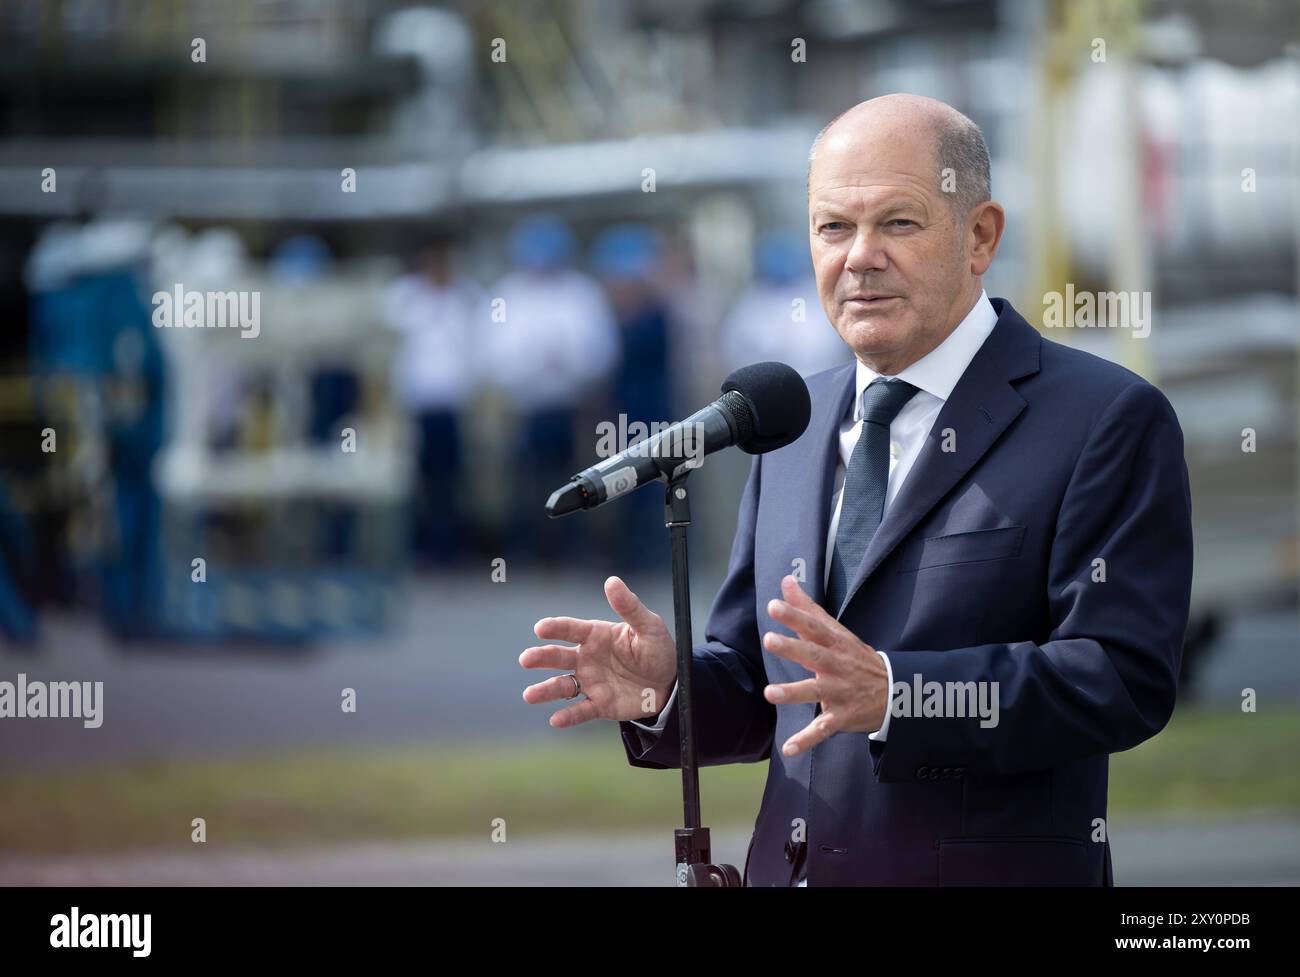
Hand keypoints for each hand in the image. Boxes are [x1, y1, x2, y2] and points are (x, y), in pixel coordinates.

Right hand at [520, 576, 676, 727]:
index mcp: (596, 636)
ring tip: (529, 695)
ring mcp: (591, 682)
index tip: (540, 628)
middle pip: (559, 657)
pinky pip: (581, 710)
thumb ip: (629, 607)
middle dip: (541, 658)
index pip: (571, 629)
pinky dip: (568, 716)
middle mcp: (587, 658)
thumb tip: (612, 581)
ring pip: (562, 686)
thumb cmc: (657, 649)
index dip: (555, 628)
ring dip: (545, 690)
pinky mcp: (600, 704)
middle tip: (526, 659)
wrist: (670, 683)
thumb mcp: (649, 626)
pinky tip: (556, 720)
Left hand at [762, 574, 889, 755]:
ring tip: (769, 693)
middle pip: (814, 655)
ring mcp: (841, 692)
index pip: (814, 626)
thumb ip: (809, 609)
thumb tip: (787, 581)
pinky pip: (823, 730)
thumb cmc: (857, 658)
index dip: (796, 616)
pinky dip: (806, 740)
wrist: (897, 692)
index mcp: (836, 644)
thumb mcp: (838, 632)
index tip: (775, 605)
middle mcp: (838, 666)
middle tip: (768, 640)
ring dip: (794, 694)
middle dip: (792, 649)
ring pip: (816, 692)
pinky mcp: (842, 717)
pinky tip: (788, 749)